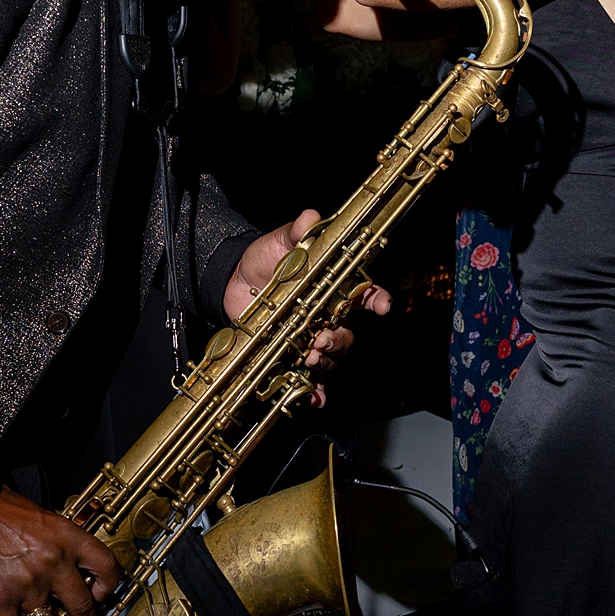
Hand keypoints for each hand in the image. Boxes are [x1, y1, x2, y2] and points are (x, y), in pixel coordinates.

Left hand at [224, 208, 391, 406]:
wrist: (233, 279)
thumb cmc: (265, 259)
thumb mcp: (281, 242)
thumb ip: (297, 232)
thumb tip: (310, 217)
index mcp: (333, 287)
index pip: (365, 294)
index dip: (377, 300)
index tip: (381, 305)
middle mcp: (327, 315)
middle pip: (348, 335)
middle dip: (339, 341)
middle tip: (321, 340)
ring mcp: (310, 337)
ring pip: (331, 358)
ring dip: (325, 362)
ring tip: (309, 357)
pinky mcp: (291, 354)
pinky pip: (310, 380)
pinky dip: (314, 392)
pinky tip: (313, 398)